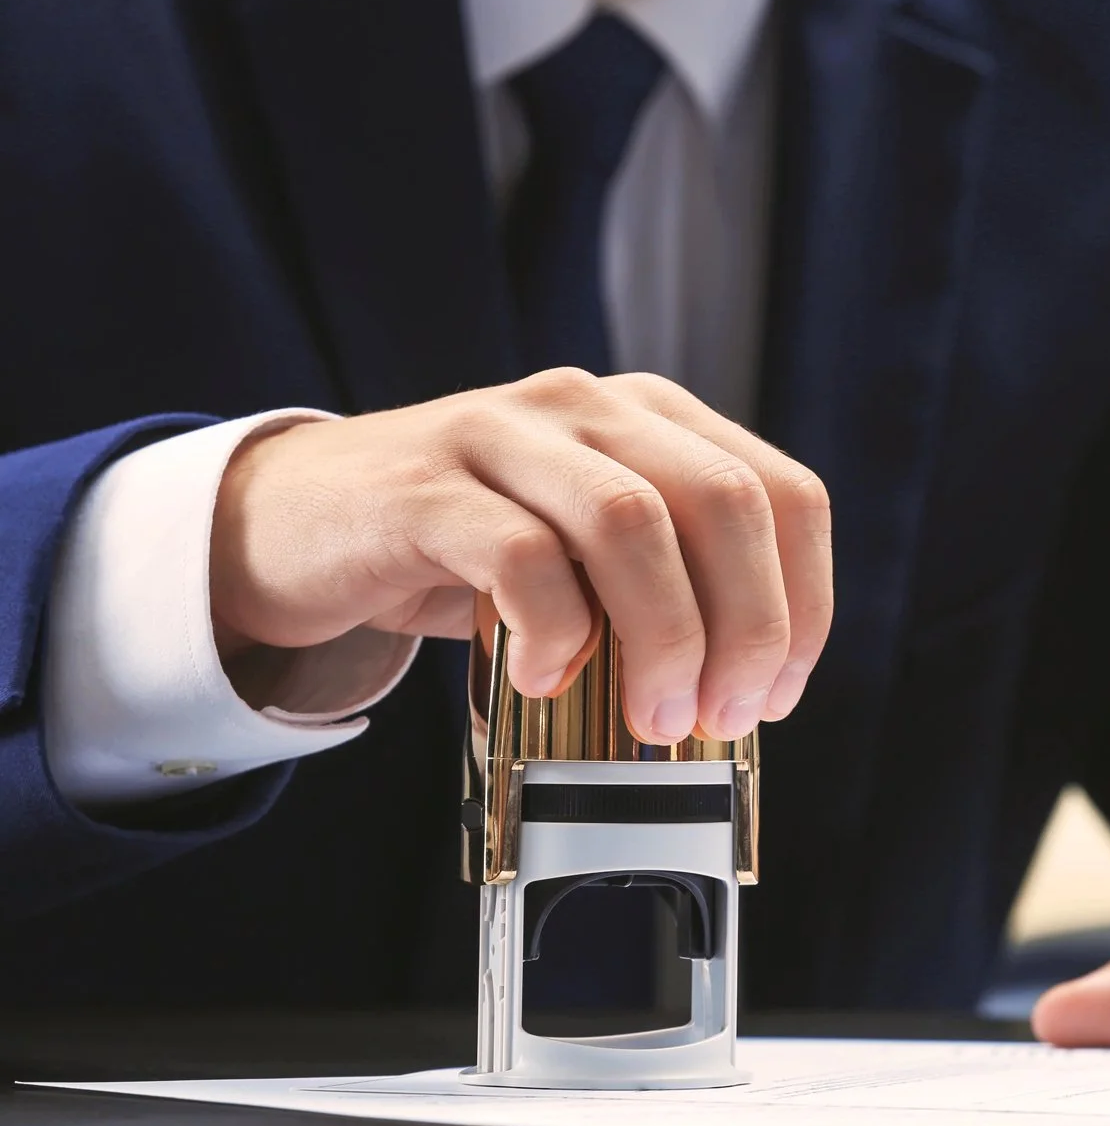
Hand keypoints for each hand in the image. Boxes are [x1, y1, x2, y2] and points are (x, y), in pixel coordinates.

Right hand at [209, 368, 832, 742]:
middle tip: (721, 718)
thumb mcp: (584, 562)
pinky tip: (544, 679)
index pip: (784, 494)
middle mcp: (591, 407)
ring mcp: (506, 433)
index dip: (802, 604)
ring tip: (651, 718)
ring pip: (634, 521)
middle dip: (748, 629)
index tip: (778, 695)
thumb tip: (745, 696)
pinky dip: (554, 634)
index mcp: (653, 418)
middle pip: (726, 503)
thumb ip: (662, 594)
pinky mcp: (426, 485)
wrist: (292, 524)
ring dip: (665, 639)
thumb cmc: (460, 556)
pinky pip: (522, 555)